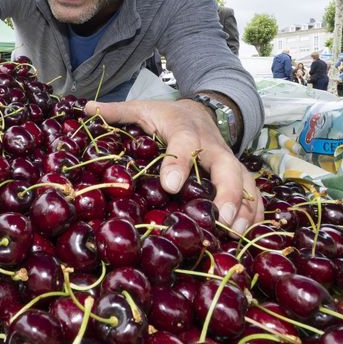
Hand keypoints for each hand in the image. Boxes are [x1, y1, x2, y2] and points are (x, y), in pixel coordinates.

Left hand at [83, 99, 262, 234]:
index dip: (178, 163)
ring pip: (245, 183)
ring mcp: (229, 162)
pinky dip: (255, 213)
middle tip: (220, 218)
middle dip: (226, 192)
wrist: (202, 110)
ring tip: (236, 233)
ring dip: (244, 208)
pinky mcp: (238, 175)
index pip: (184, 145)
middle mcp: (213, 147)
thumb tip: (87, 108)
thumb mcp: (143, 108)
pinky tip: (249, 235)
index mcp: (185, 130)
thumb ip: (118, 112)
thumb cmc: (167, 117)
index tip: (170, 185)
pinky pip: (253, 194)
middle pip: (226, 168)